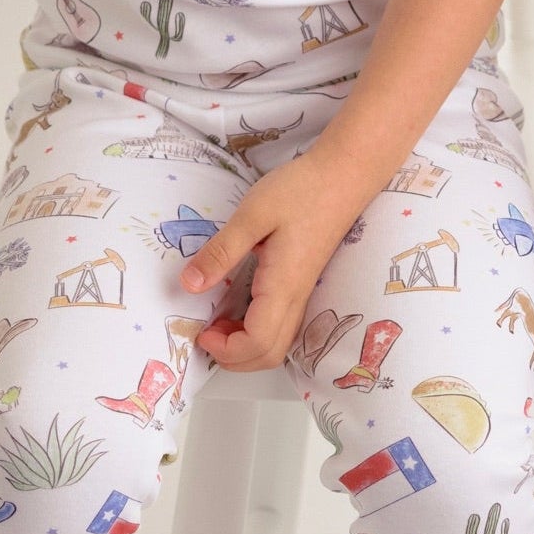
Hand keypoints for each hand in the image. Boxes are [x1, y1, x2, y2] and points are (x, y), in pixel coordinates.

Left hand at [178, 147, 367, 371]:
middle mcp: (296, 297)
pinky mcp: (305, 282)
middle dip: (234, 357)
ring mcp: (304, 291)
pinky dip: (258, 331)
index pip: (257, 343)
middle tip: (207, 333)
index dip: (226, 350)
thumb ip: (221, 252)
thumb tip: (189, 285)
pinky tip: (241, 305)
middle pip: (270, 355)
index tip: (202, 331)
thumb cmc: (301, 190)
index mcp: (282, 286)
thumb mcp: (252, 215)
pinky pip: (283, 325)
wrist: (344, 175)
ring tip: (220, 321)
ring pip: (279, 343)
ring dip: (246, 346)